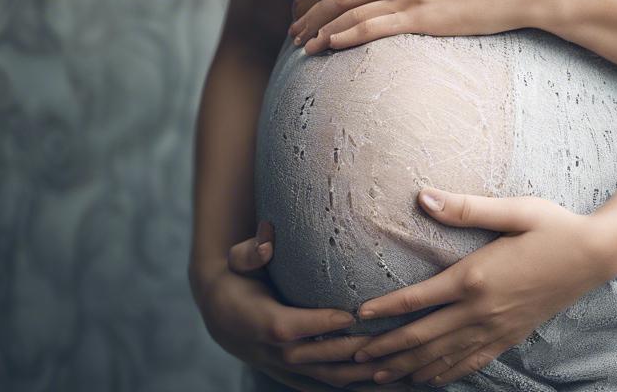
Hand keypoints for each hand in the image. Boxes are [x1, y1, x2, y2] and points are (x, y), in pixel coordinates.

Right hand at [192, 221, 386, 387]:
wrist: (221, 314)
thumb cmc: (235, 280)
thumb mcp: (236, 261)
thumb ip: (251, 251)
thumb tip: (267, 239)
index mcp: (257, 320)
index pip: (288, 327)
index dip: (319, 324)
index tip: (352, 314)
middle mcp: (271, 351)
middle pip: (313, 358)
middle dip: (350, 351)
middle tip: (387, 337)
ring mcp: (283, 367)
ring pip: (324, 378)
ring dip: (358, 375)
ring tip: (395, 367)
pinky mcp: (293, 375)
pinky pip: (324, 386)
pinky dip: (352, 388)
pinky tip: (382, 384)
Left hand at [282, 188, 615, 386]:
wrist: (594, 256)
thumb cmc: (552, 225)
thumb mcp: (511, 209)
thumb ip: (463, 208)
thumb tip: (422, 196)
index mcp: (475, 276)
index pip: (417, 299)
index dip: (383, 310)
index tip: (355, 317)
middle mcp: (481, 310)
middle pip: (421, 336)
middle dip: (384, 349)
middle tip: (351, 357)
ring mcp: (496, 328)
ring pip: (441, 357)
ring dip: (406, 367)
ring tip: (376, 375)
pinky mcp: (510, 336)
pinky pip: (470, 363)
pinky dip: (443, 374)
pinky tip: (426, 378)